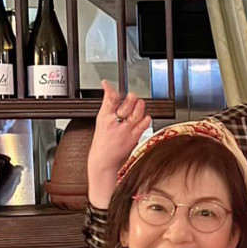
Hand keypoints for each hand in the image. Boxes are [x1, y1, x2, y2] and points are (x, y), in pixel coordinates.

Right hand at [88, 80, 151, 206]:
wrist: (103, 163)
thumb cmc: (102, 145)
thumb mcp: (100, 125)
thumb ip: (106, 109)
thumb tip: (109, 94)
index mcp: (103, 119)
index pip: (108, 99)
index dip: (110, 89)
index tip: (108, 84)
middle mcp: (113, 123)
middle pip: (125, 104)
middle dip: (131, 98)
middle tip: (132, 97)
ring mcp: (124, 130)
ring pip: (136, 112)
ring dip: (140, 106)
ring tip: (140, 104)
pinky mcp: (133, 138)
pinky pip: (143, 125)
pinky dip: (146, 119)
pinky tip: (145, 118)